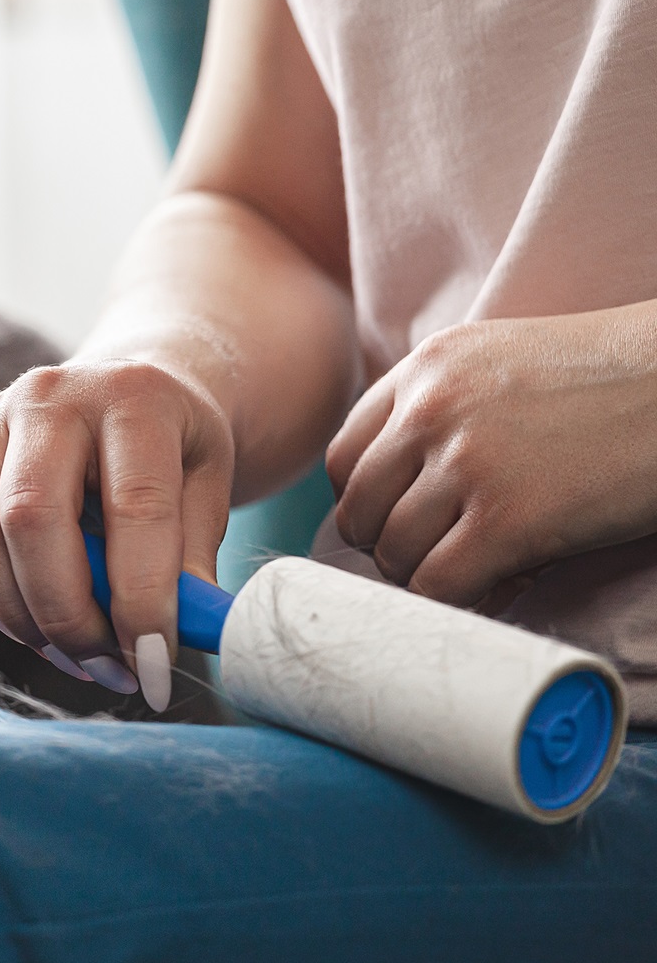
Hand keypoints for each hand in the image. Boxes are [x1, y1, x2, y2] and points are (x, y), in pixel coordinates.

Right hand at [0, 359, 234, 710]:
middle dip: (66, 615)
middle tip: (104, 665)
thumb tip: (156, 649)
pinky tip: (10, 612)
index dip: (142, 599)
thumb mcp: (207, 492)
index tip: (154, 666)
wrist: (123, 393)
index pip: (135, 508)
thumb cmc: (172, 453)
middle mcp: (49, 397)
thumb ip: (189, 563)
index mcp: (133, 398)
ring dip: (17, 614)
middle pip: (31, 518)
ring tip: (67, 649)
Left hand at [325, 307, 656, 605]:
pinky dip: (460, 600)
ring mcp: (466, 464)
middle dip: (391, 545)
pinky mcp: (509, 520)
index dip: (371, 502)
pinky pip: (439, 585)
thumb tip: (403, 490)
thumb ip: (447, 406)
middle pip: (360, 510)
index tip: (404, 521)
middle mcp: (430, 411)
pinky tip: (499, 587)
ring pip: (394, 553)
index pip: (346, 458)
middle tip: (439, 556)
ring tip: (476, 571)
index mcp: (426, 368)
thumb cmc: (616, 379)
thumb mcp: (507, 362)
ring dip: (426, 576)